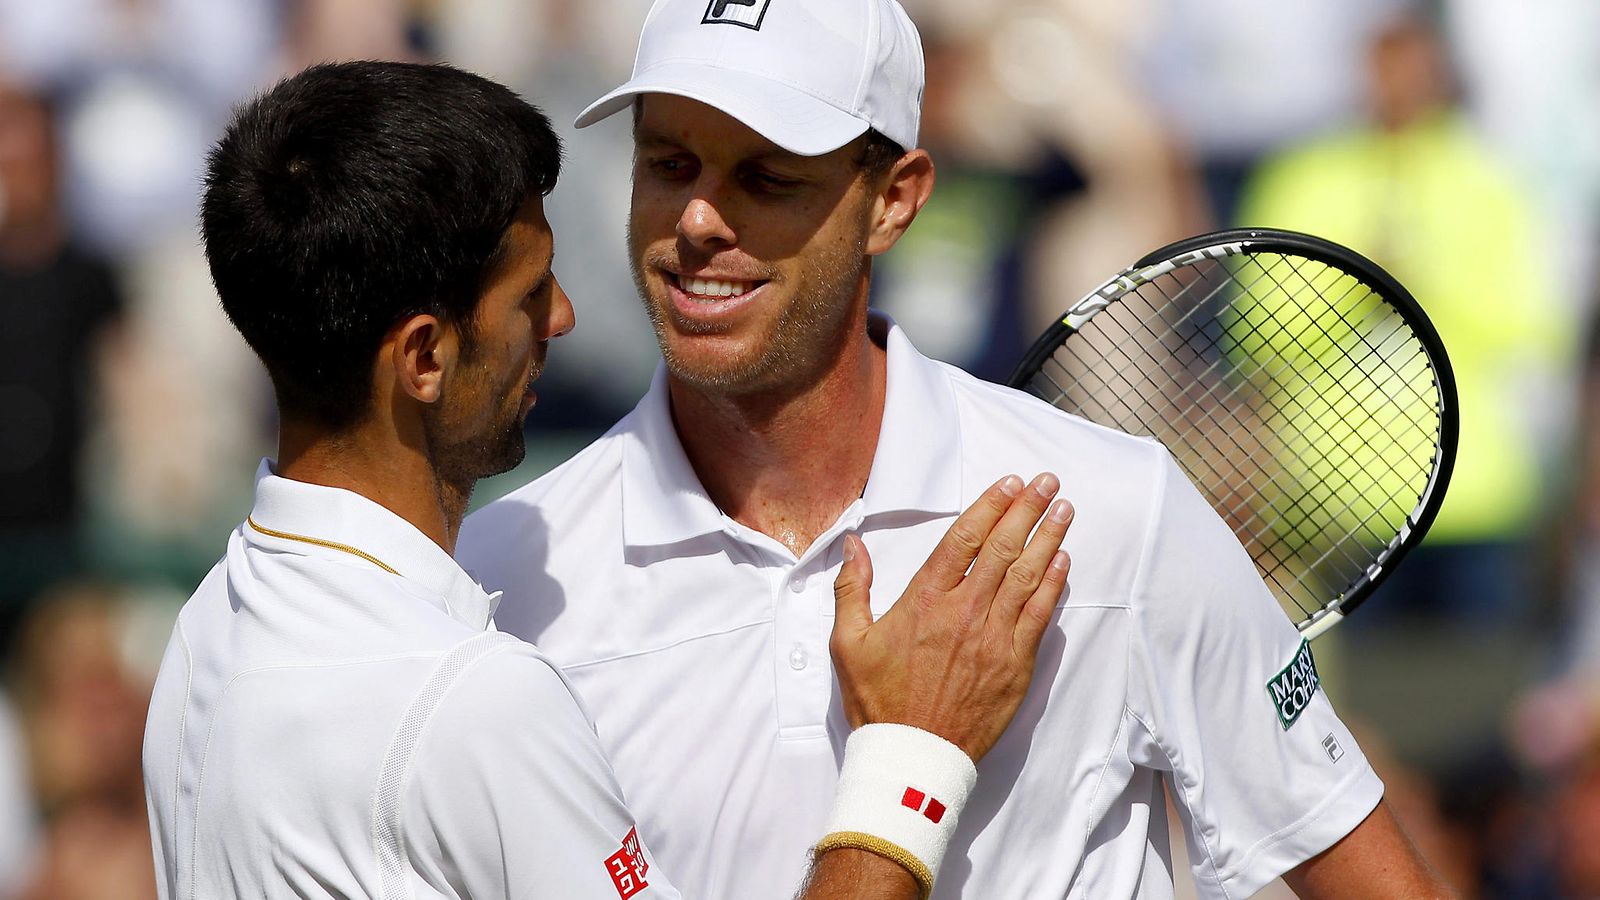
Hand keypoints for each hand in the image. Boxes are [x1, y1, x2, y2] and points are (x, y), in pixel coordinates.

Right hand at [830, 473, 1072, 760]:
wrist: (914, 756)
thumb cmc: (879, 702)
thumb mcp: (848, 643)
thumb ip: (852, 589)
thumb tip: (853, 544)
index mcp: (925, 601)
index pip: (964, 539)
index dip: (991, 506)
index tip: (1010, 482)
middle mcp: (964, 611)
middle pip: (1003, 548)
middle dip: (1028, 510)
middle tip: (1047, 482)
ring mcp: (994, 638)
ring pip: (1027, 576)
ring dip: (1049, 537)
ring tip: (1064, 509)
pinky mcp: (1015, 665)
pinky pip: (1039, 615)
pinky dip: (1053, 584)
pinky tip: (1063, 560)